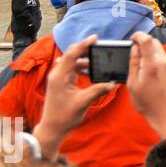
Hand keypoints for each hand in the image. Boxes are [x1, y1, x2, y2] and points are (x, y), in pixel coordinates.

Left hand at [34, 35, 118, 160]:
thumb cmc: (64, 117)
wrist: (52, 129)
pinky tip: (91, 70)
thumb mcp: (83, 102)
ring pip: (71, 62)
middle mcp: (57, 75)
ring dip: (84, 59)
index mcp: (59, 76)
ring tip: (98, 59)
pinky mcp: (61, 83)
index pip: (71, 54)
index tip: (95, 38)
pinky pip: (72, 69)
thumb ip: (98, 90)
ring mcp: (58, 79)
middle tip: (99, 46)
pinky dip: (81, 67)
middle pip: (70, 55)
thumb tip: (113, 83)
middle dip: (84, 50)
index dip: (84, 45)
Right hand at [126, 32, 165, 138]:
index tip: (132, 39)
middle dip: (144, 45)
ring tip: (144, 70)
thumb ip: (133, 63)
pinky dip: (158, 61)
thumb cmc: (149, 102)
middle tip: (136, 56)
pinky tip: (153, 75)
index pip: (146, 39)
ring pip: (160, 51)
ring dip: (151, 54)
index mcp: (152, 64)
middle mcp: (165, 61)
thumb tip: (134, 48)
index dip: (138, 36)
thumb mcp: (133, 84)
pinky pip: (165, 59)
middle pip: (154, 43)